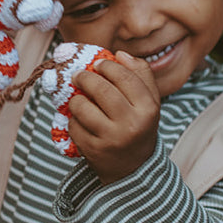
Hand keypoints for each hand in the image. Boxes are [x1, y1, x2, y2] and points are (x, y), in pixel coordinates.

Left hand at [68, 52, 160, 184]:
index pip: (125, 77)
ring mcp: (111, 139)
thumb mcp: (149, 102)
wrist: (134, 168)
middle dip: (85, 77)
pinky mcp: (93, 150)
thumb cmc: (139, 126)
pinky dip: (73, 120)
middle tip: (78, 75)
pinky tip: (80, 121)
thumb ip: (140, 74)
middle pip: (101, 90)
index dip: (107, 66)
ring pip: (82, 107)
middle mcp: (131, 124)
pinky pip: (74, 126)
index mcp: (148, 109)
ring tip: (78, 99)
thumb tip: (119, 54)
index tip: (98, 64)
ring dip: (75, 99)